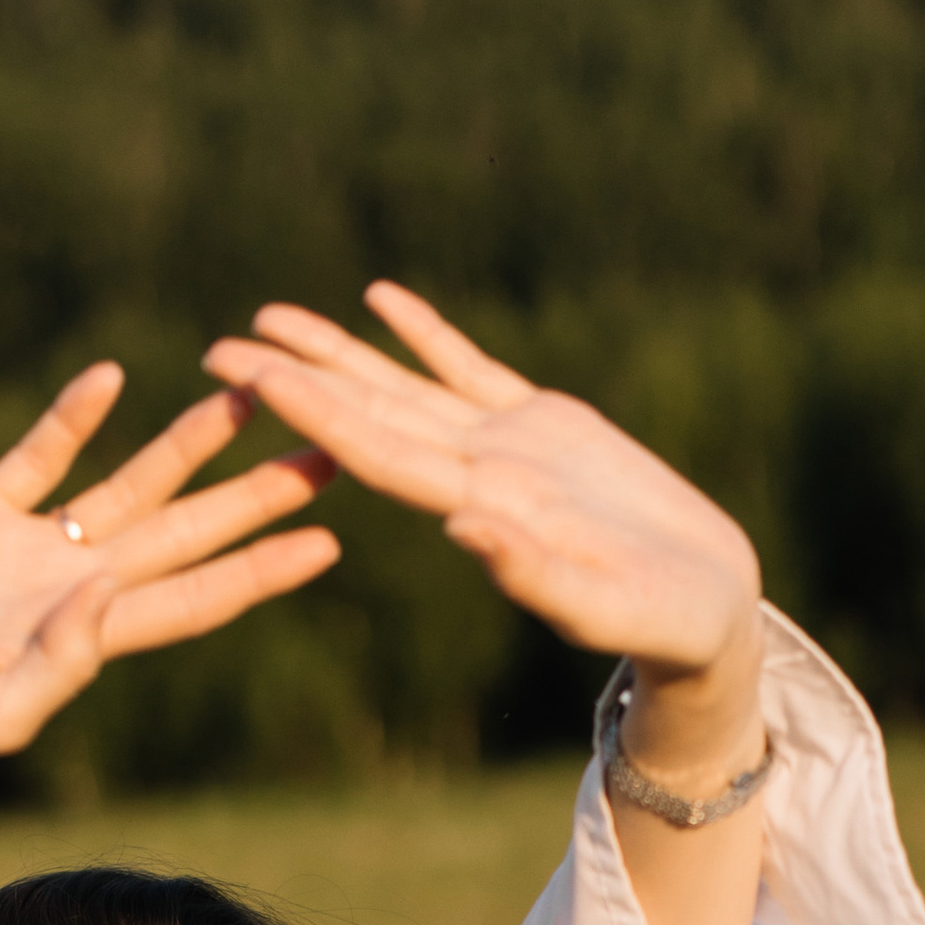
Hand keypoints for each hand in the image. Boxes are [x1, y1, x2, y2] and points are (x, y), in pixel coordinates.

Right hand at [0, 369, 336, 794]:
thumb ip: (55, 661)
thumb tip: (110, 599)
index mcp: (90, 638)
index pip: (197, 597)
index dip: (262, 569)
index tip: (329, 540)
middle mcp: (74, 586)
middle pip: (188, 531)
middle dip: (258, 493)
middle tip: (331, 448)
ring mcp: (28, 547)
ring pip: (130, 482)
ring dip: (188, 443)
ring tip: (245, 395)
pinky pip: (38, 456)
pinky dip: (74, 418)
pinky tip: (113, 378)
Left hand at [203, 283, 761, 763]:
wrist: (708, 613)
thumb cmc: (665, 624)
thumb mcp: (606, 604)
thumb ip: (537, 573)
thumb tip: (463, 528)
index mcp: (480, 508)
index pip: (378, 452)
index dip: (316, 412)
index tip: (255, 379)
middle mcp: (476, 474)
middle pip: (366, 414)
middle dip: (294, 379)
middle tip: (216, 346)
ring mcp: (505, 447)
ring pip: (401, 385)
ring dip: (337, 353)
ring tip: (270, 315)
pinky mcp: (546, 426)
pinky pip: (468, 370)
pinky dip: (424, 335)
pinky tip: (380, 299)